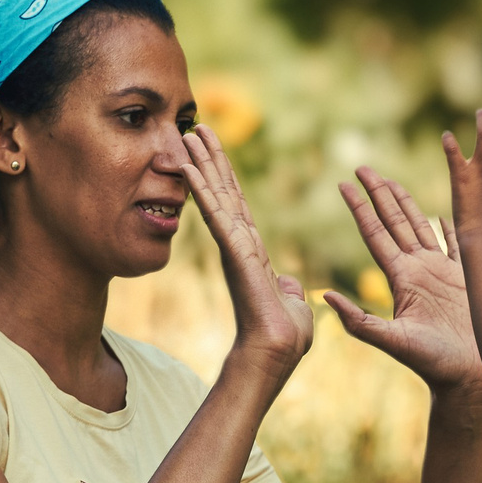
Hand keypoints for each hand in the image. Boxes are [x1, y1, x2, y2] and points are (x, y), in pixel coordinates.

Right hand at [181, 125, 311, 381]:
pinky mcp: (233, 252)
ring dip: (202, 165)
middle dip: (209, 160)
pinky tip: (189, 166)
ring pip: (215, 197)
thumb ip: (288, 288)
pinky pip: (215, 214)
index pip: (238, 207)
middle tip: (195, 128)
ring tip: (188, 135)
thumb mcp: (292, 304)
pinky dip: (202, 189)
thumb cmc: (284, 338)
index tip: (214, 152)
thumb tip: (289, 282)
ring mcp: (233, 248)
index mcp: (252, 254)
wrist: (276, 354)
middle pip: (223, 193)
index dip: (226, 178)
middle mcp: (238, 246)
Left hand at [325, 167, 481, 402]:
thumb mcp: (393, 341)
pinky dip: (449, 226)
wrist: (468, 377)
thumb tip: (324, 295)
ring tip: (391, 181)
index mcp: (401, 279)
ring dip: (405, 203)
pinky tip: (442, 212)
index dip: (359, 209)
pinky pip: (456, 244)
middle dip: (379, 194)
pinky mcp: (465, 278)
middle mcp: (417, 271)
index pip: (375, 234)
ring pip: (420, 226)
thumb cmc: (433, 364)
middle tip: (362, 168)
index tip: (343, 185)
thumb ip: (361, 321)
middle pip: (394, 222)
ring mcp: (441, 272)